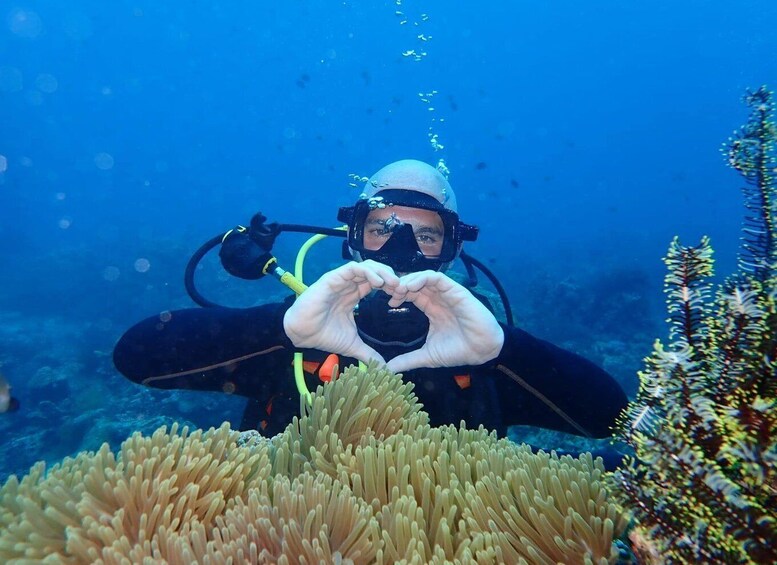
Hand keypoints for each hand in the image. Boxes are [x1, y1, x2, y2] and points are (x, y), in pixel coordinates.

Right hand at [283, 260, 399, 363]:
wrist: (302, 335)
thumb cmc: (323, 335)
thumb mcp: (353, 345)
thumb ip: (368, 353)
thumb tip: (383, 368)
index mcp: (354, 294)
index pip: (377, 283)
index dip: (391, 287)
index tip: (403, 297)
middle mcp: (349, 284)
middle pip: (375, 271)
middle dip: (391, 277)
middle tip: (403, 289)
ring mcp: (341, 280)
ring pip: (367, 266)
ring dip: (383, 272)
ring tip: (395, 284)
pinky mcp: (333, 278)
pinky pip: (353, 268)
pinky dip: (368, 272)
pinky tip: (379, 282)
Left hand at [385, 271, 504, 372]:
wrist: (481, 351)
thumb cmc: (458, 351)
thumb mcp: (427, 356)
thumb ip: (408, 360)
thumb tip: (388, 369)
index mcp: (432, 309)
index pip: (412, 295)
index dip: (399, 295)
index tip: (388, 302)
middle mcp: (438, 299)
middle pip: (415, 283)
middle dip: (400, 285)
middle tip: (388, 292)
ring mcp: (447, 294)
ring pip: (424, 277)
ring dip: (409, 280)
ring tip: (398, 289)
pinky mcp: (455, 291)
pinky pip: (437, 278)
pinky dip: (422, 278)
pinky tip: (410, 286)